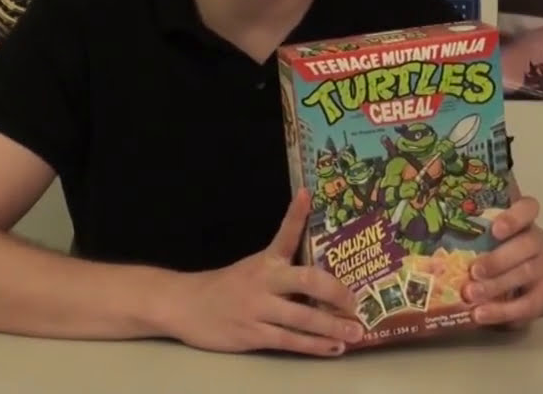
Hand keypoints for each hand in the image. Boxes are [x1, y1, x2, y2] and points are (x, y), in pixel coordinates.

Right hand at [164, 188, 364, 356]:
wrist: (186, 306)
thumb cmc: (227, 288)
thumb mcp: (252, 270)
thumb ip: (282, 272)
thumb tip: (323, 280)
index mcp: (265, 261)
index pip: (285, 234)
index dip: (297, 214)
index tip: (308, 194)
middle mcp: (264, 281)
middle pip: (307, 280)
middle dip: (336, 292)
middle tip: (357, 301)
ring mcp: (258, 308)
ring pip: (303, 317)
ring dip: (334, 325)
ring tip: (357, 331)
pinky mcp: (253, 334)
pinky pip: (290, 341)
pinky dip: (315, 345)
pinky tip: (334, 347)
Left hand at [464, 195, 542, 328]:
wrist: (525, 285)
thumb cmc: (494, 254)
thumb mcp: (482, 241)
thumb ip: (464, 235)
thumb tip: (418, 234)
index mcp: (521, 222)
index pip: (528, 209)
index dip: (515, 217)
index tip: (496, 229)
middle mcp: (536, 242)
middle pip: (527, 245)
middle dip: (499, 259)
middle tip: (474, 271)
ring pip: (526, 273)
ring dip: (496, 285)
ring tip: (471, 295)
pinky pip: (528, 304)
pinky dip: (503, 311)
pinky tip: (481, 315)